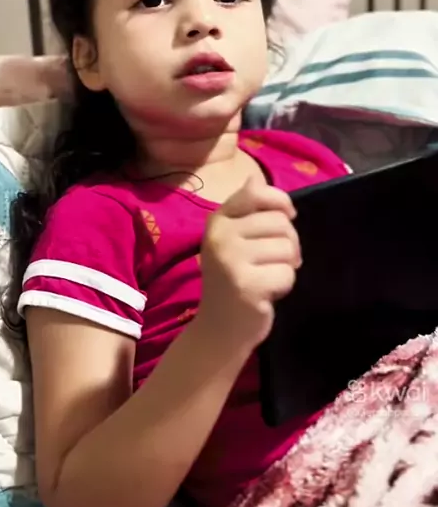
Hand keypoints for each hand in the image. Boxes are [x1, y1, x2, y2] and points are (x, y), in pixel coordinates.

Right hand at [196, 177, 300, 353]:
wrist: (219, 329)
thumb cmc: (233, 279)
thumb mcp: (234, 239)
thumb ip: (247, 209)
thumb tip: (254, 177)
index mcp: (218, 220)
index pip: (257, 193)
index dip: (281, 202)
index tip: (288, 216)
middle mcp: (220, 236)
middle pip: (280, 222)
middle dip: (289, 243)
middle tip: (277, 260)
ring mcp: (231, 260)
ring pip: (287, 248)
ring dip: (287, 265)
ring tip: (269, 276)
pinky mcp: (246, 285)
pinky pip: (287, 273)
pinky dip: (285, 285)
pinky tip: (268, 294)